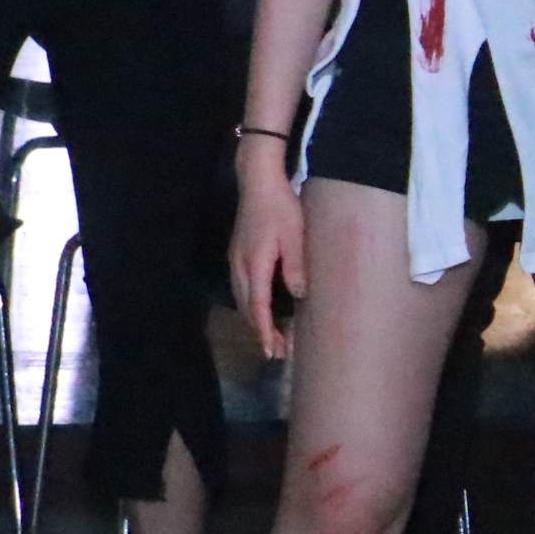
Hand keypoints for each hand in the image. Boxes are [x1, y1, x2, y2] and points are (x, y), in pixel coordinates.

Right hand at [228, 152, 303, 357]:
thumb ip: (296, 266)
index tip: (272, 351)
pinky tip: (260, 308)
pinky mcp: (237, 254)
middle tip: (276, 352)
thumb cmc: (280, 206)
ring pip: (242, 300)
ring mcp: (235, 260)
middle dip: (260, 331)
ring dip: (254, 319)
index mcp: (255, 264)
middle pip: (247, 308)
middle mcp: (240, 266)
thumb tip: (298, 295)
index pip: (259, 307)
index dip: (265, 331)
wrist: (257, 181)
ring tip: (270, 336)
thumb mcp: (295, 235)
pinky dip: (251, 304)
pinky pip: (241, 288)